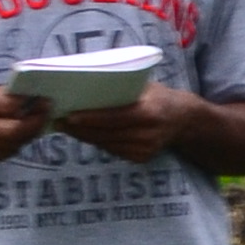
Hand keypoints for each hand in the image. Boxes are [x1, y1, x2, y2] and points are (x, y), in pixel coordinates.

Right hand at [0, 83, 51, 164]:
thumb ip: (7, 94)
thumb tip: (37, 94)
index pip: (8, 106)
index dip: (30, 104)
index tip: (45, 100)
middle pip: (14, 130)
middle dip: (36, 123)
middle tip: (47, 115)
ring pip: (15, 143)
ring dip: (31, 134)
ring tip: (36, 124)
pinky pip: (10, 153)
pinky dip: (21, 143)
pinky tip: (21, 135)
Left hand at [52, 79, 192, 165]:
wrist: (185, 119)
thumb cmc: (159, 96)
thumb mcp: (145, 87)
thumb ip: (121, 89)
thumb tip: (87, 85)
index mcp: (149, 113)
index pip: (113, 118)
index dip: (89, 118)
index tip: (68, 116)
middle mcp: (148, 134)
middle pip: (105, 134)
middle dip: (79, 129)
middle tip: (58, 121)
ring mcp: (146, 149)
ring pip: (106, 144)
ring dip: (84, 136)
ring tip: (67, 127)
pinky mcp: (142, 158)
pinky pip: (113, 150)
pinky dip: (98, 141)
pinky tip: (86, 134)